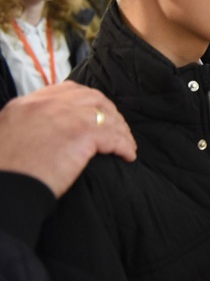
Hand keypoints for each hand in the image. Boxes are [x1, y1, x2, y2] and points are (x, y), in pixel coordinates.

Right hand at [0, 82, 136, 197]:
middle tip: (117, 128)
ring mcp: (66, 116)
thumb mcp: (8, 134)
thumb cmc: (5, 171)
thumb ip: (29, 123)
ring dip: (120, 130)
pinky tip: (127, 155)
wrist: (5, 190)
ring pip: (106, 115)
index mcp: (28, 104)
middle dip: (109, 112)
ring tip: (126, 144)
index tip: (97, 113)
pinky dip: (124, 145)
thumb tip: (48, 129)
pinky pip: (114, 136)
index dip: (88, 100)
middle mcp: (48, 105)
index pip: (67, 90)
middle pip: (92, 97)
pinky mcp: (81, 134)